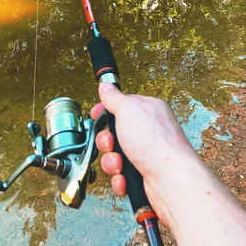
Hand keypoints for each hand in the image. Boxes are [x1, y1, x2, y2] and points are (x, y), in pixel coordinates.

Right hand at [90, 82, 195, 225]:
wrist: (170, 179)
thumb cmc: (157, 143)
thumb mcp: (128, 109)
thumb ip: (114, 97)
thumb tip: (106, 86)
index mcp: (148, 110)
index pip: (121, 106)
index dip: (106, 111)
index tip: (96, 115)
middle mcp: (149, 131)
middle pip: (115, 133)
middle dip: (106, 141)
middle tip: (110, 143)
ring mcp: (147, 154)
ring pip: (116, 155)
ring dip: (111, 162)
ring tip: (119, 165)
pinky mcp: (144, 174)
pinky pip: (122, 175)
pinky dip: (120, 179)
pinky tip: (125, 178)